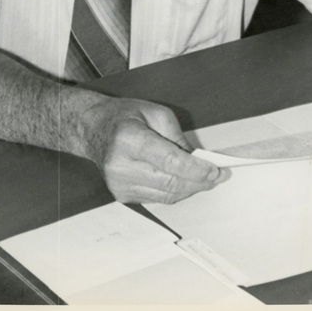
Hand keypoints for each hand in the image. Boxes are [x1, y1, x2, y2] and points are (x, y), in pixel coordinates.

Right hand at [81, 96, 229, 203]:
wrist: (92, 128)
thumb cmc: (124, 116)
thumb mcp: (155, 112)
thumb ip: (178, 136)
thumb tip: (198, 161)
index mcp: (129, 138)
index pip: (169, 162)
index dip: (196, 169)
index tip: (215, 170)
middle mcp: (121, 165)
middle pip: (170, 182)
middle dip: (199, 181)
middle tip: (218, 175)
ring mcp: (119, 184)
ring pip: (166, 195)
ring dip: (190, 188)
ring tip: (205, 178)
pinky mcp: (121, 195)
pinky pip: (157, 198)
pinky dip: (174, 191)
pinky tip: (184, 181)